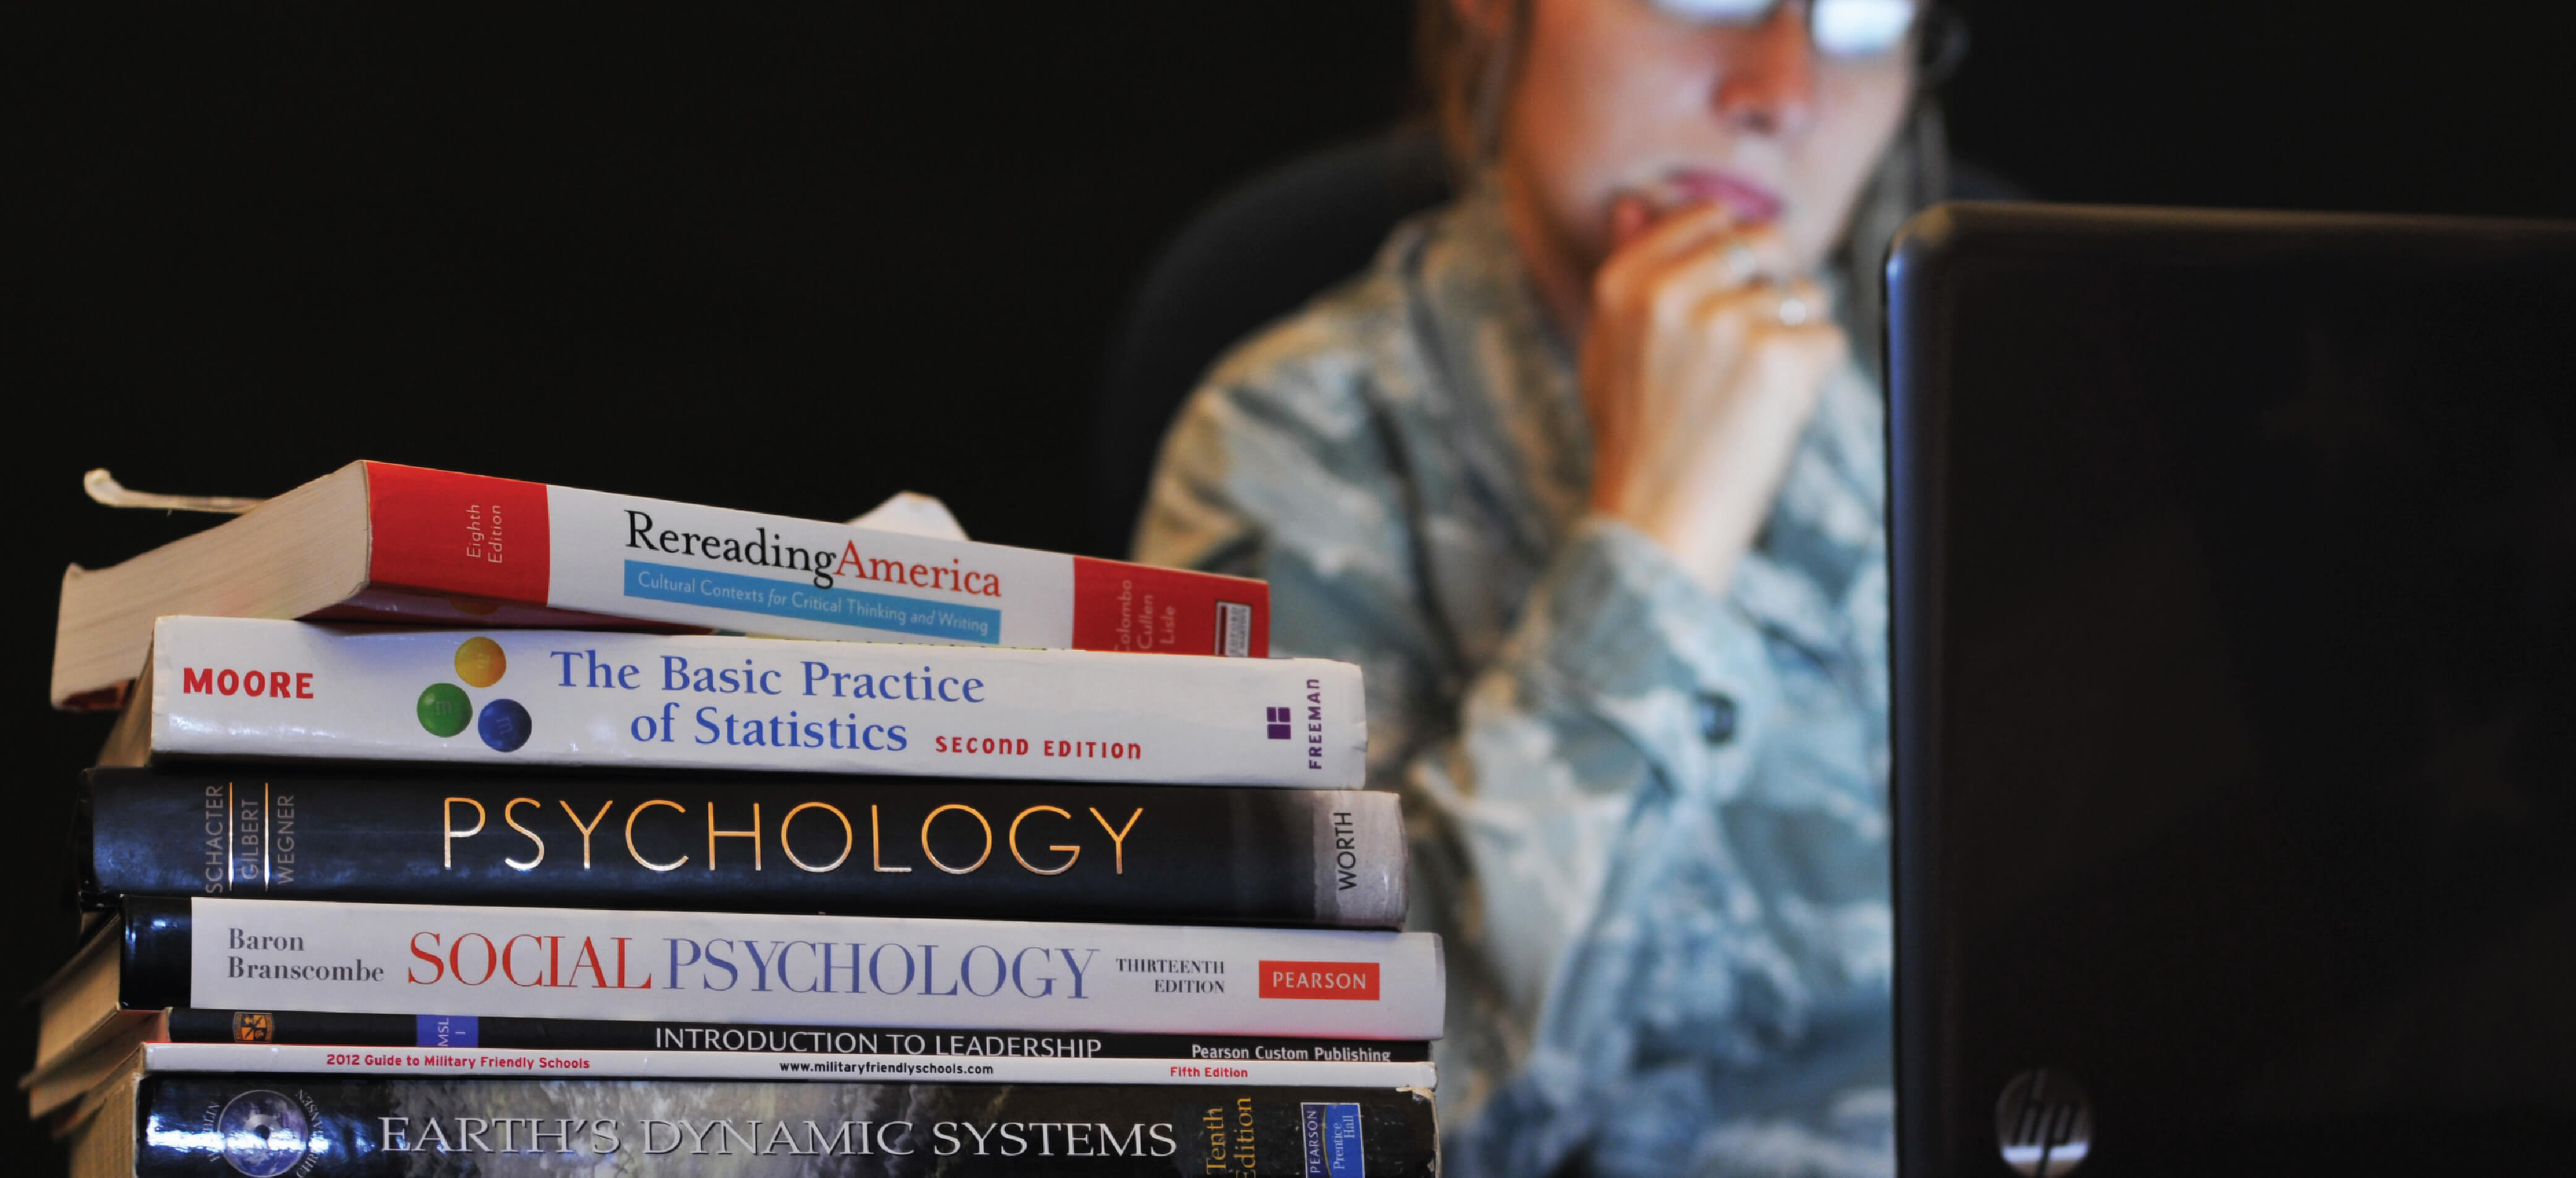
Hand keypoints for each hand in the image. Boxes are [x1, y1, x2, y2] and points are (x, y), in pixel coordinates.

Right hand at [1580, 197, 1846, 593]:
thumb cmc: (1637, 439)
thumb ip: (1629, 273)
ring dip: (1796, 339)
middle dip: (1774, 287)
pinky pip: (1828, 339)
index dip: (1733, 256)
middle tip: (1750, 348)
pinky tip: (1773, 411)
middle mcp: (1671, 292)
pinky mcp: (1776, 357)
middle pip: (1767, 242)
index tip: (1727, 296)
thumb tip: (1635, 203)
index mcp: (1625, 283)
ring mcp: (1726, 322)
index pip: (1709, 217)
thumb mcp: (1606, 348)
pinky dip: (1814, 377)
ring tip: (1753, 392)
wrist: (1657, 522)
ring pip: (1806, 294)